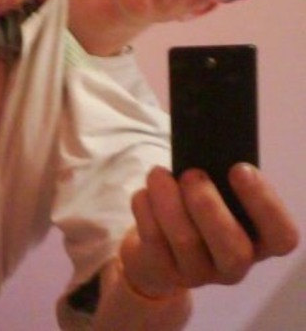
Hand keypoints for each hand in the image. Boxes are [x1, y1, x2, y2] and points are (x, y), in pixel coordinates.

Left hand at [119, 165, 298, 297]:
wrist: (155, 248)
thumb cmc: (195, 210)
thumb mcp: (215, 196)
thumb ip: (219, 183)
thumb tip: (205, 152)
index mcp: (258, 242)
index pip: (281, 236)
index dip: (264, 204)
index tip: (240, 169)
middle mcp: (233, 265)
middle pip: (233, 250)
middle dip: (208, 206)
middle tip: (192, 174)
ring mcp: (197, 273)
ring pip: (186, 242)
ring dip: (168, 200)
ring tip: (158, 174)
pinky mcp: (163, 271)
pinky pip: (154, 240)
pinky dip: (146, 209)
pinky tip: (144, 192)